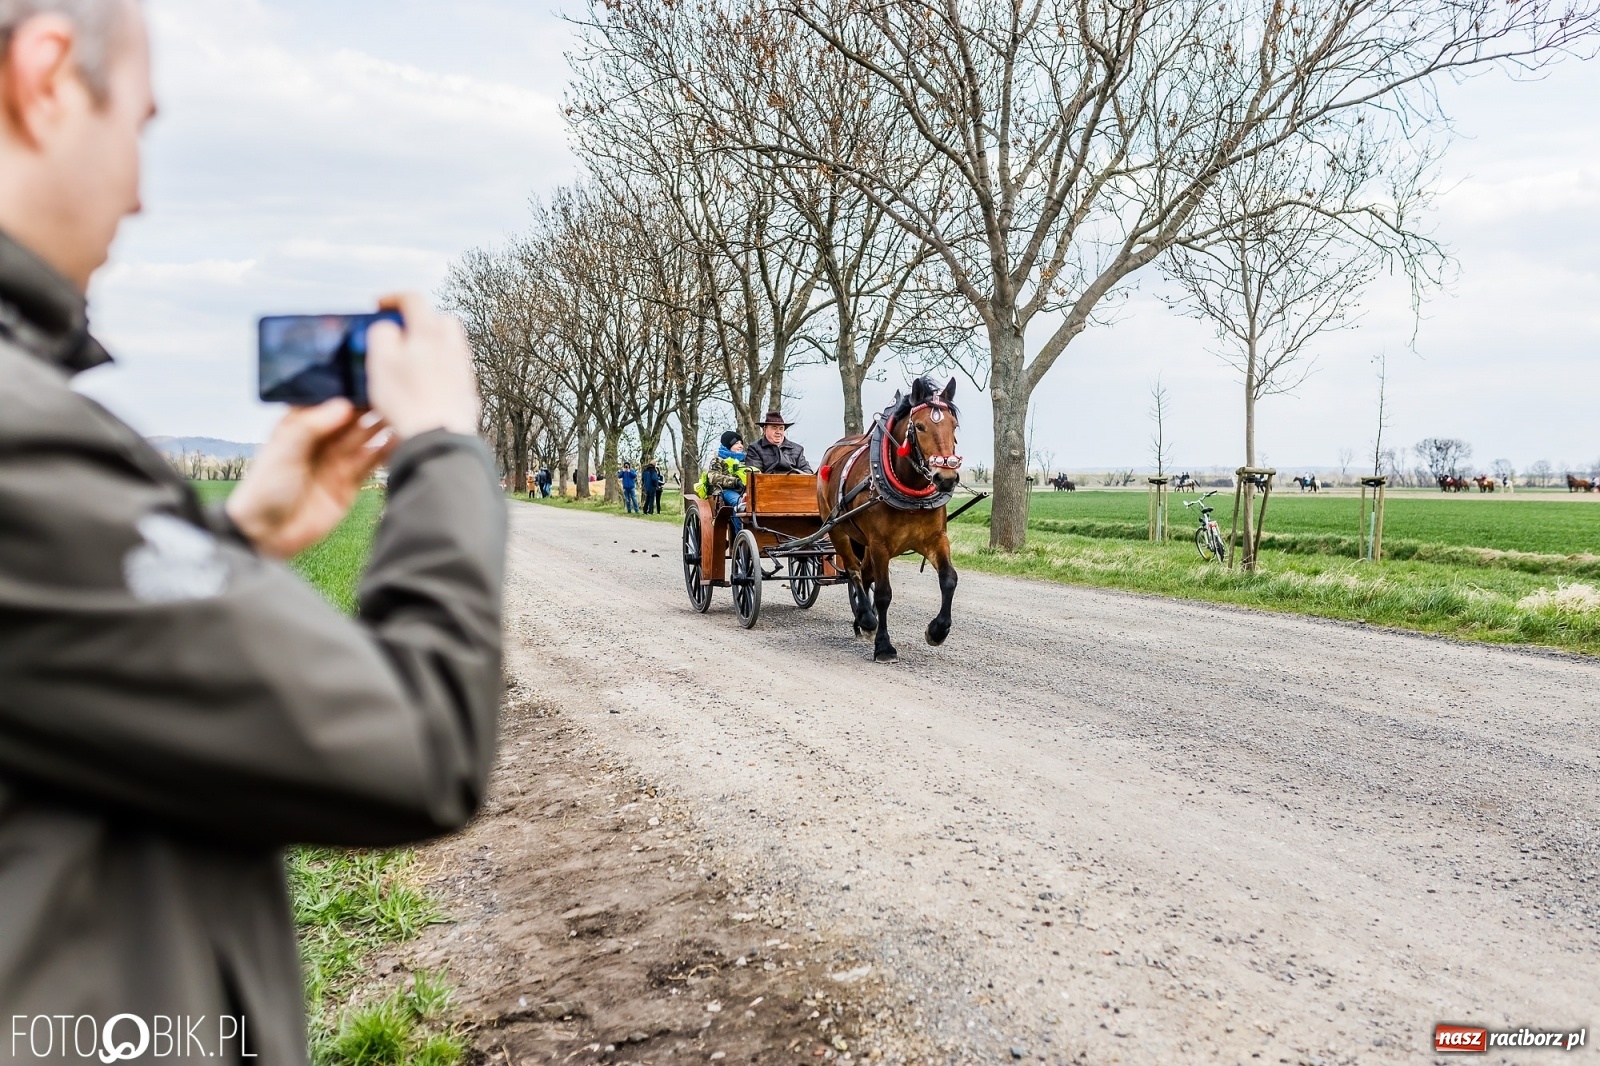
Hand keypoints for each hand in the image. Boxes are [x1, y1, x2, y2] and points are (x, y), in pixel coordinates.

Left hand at [225, 400, 391, 559]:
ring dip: (383, 425)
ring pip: (366, 437)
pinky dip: (387, 451)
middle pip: (352, 418)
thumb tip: (344, 404)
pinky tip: (401, 437)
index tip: (370, 375)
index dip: (347, 389)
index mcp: (300, 425)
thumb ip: (312, 425)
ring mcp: (337, 460)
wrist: (268, 534)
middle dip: (371, 405)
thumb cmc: (265, 488)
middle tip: (394, 390)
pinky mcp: (350, 482)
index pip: (328, 401)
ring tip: (403, 409)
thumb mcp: (285, 450)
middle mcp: (321, 439)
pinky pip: (372, 462)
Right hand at [366, 293, 479, 439]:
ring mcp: (463, 370)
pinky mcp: (467, 392)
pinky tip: (425, 384)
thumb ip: (382, 334)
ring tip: (411, 359)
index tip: (381, 305)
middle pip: (439, 320)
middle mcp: (453, 346)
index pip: (414, 300)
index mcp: (429, 333)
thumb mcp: (380, 361)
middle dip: (419, 320)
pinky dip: (439, 368)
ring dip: (431, 345)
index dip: (393, 298)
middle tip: (400, 332)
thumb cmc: (408, 402)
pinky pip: (453, 370)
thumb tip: (388, 327)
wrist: (438, 438)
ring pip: (449, 345)